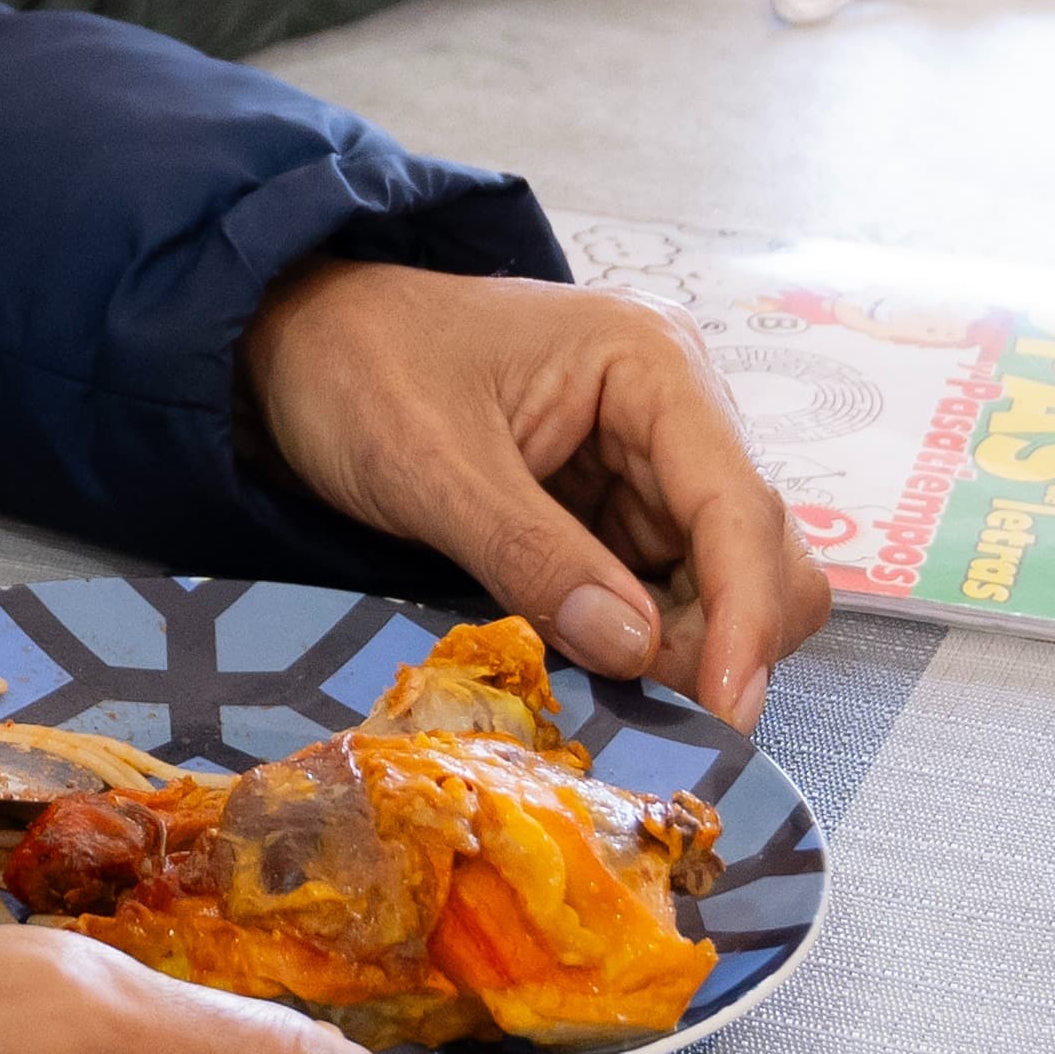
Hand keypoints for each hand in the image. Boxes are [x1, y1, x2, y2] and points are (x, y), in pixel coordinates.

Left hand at [238, 259, 833, 726]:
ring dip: (681, 648)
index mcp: (653, 363)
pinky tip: (587, 662)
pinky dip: (642, 639)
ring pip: (723, 582)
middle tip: (644, 711)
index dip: (744, 617)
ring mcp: (652, 459)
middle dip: (719, 639)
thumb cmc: (356, 368)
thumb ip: (531, 555)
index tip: (727, 712)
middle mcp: (677, 407)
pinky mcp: (618, 505)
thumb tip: (634, 650)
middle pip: (758, 549)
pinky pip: (665, 591)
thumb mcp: (431, 466)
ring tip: (597, 683)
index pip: (738, 505)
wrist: (296, 341)